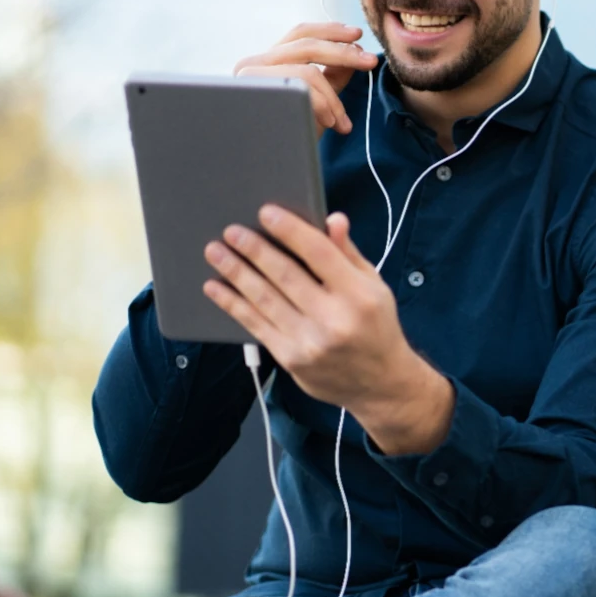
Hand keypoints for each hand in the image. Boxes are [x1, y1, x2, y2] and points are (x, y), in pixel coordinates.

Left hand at [202, 206, 418, 416]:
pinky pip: (255, 325)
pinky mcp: (291, 359)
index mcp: (359, 295)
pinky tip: (216, 288)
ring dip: (236, 273)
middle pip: (286, 275)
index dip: (290, 230)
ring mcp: (310, 342)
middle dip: (254, 250)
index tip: (266, 212)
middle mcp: (334, 319)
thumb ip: (348, 253)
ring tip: (215, 252)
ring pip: (265, 299)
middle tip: (231, 231)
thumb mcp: (373, 285)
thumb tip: (332, 219)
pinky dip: (233, 304)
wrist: (380, 383)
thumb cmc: (376, 326)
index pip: (319, 253)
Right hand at [233, 23, 377, 138]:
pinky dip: (322, 104)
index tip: (358, 36)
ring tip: (342, 122)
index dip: (330, 30)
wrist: (269, 173)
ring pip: (306, 71)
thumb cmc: (289, 139)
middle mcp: (251, 64)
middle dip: (344, 53)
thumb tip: (355, 51)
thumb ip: (331, 77)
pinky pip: (300, 89)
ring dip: (333, 98)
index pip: (300, 33)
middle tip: (371, 63)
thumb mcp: (317, 103)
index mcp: (266, 62)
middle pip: (306, 44)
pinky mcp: (253, 94)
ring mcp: (248, 78)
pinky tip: (330, 123)